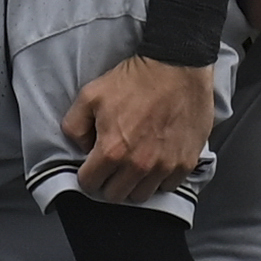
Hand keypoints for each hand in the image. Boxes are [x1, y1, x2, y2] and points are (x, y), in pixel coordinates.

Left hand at [64, 55, 215, 199]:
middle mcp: (138, 165)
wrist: (177, 65)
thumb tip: (81, 148)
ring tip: (136, 162)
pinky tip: (158, 159)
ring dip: (135, 183)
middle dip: (109, 181)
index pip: (89, 184)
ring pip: (141, 195)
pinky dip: (161, 178)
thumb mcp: (90, 95)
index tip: (93, 164)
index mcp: (112, 150)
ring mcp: (164, 166)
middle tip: (114, 163)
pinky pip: (168, 186)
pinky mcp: (186, 162)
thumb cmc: (135, 79)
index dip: (87, 174)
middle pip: (115, 195)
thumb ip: (74, 126)